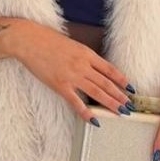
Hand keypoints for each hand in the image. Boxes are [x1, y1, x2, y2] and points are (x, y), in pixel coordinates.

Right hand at [13, 24, 132, 124]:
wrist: (28, 40)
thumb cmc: (47, 40)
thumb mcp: (72, 45)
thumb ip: (83, 56)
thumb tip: (94, 67)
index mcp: (87, 53)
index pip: (110, 70)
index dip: (122, 80)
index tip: (131, 88)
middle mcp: (83, 65)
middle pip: (106, 83)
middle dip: (120, 96)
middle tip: (129, 106)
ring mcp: (72, 76)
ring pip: (96, 93)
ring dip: (110, 103)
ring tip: (120, 112)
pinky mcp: (60, 85)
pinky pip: (76, 102)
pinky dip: (86, 112)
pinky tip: (95, 120)